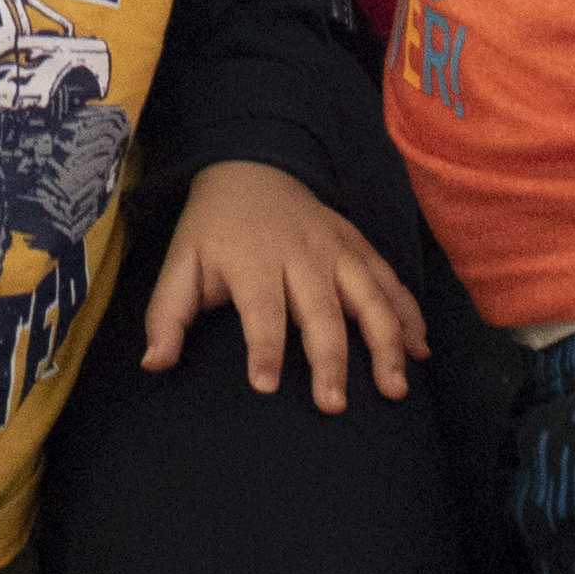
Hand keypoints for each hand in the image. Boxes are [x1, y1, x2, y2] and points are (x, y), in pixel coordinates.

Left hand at [137, 158, 425, 406]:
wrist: (250, 167)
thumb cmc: (212, 230)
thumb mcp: (180, 265)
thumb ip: (167, 316)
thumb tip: (153, 365)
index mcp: (253, 260)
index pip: (260, 308)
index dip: (263, 346)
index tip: (266, 385)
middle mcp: (301, 254)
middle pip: (320, 310)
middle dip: (329, 358)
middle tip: (333, 405)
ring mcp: (336, 249)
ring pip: (368, 296)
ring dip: (385, 342)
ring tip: (394, 388)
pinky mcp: (358, 246)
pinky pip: (389, 280)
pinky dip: (408, 314)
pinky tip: (421, 350)